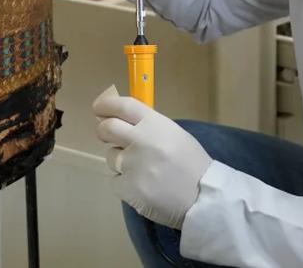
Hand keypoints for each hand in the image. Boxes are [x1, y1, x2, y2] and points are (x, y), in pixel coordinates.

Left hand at [93, 86, 211, 229]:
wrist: (204, 197)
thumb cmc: (191, 163)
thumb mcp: (174, 134)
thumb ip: (148, 126)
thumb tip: (120, 119)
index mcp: (155, 124)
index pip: (123, 106)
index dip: (106, 105)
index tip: (98, 108)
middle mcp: (141, 141)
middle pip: (107, 128)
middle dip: (104, 131)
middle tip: (109, 136)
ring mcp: (133, 165)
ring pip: (111, 157)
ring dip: (120, 161)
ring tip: (142, 170)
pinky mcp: (128, 188)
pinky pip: (115, 181)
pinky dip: (125, 184)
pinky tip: (143, 187)